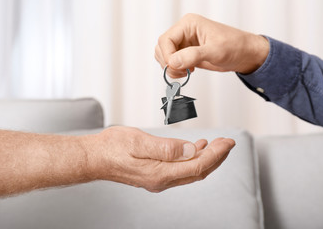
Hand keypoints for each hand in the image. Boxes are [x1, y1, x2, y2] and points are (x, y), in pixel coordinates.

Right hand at [83, 126, 234, 191]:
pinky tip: (195, 147)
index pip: (197, 165)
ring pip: (191, 170)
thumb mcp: (139, 141)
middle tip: (227, 142)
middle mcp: (162, 180)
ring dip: (206, 157)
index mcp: (160, 172)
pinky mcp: (155, 174)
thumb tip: (190, 150)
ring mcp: (159, 179)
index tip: (228, 142)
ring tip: (217, 144)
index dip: (216, 154)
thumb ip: (166, 148)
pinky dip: (192, 158)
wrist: (94, 157)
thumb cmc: (112, 147)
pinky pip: (181, 169)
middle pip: (198, 171)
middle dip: (216, 157)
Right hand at [155, 13, 268, 76]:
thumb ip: (193, 55)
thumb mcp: (215, 51)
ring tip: (186, 71)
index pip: (165, 39)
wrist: (245, 55)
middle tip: (182, 71)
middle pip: (162, 48)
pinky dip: (175, 70)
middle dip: (168, 63)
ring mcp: (184, 44)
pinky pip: (172, 63)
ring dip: (171, 68)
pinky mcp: (187, 54)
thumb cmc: (235, 46)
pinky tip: (188, 71)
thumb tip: (173, 61)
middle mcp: (184, 32)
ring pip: (165, 56)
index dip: (167, 56)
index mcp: (188, 24)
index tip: (175, 67)